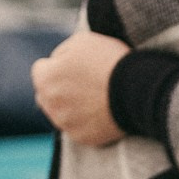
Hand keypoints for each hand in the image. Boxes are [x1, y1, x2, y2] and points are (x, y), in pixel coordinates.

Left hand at [31, 30, 129, 146]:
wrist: (137, 89)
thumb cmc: (109, 60)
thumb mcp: (81, 41)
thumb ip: (61, 53)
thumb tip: (56, 62)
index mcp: (45, 78)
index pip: (41, 70)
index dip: (58, 66)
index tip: (73, 66)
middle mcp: (50, 104)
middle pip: (46, 95)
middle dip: (58, 89)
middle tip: (82, 83)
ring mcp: (65, 123)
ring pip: (60, 113)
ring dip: (70, 106)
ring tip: (93, 97)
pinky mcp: (81, 137)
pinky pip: (77, 128)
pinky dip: (85, 121)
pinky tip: (100, 111)